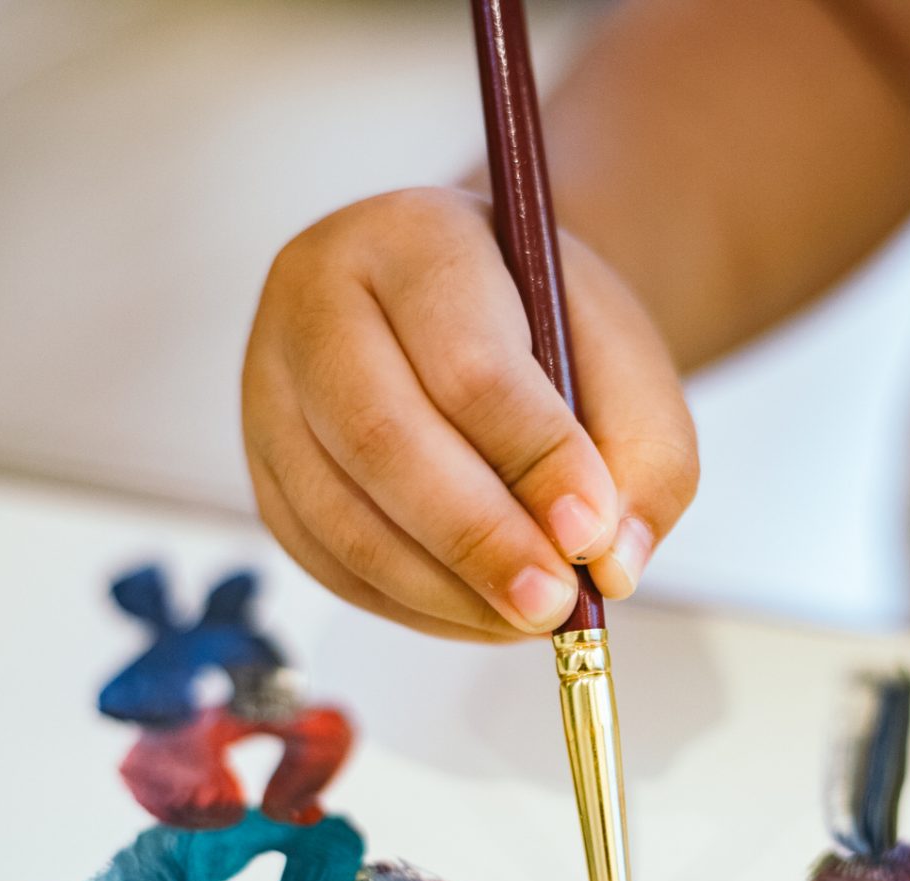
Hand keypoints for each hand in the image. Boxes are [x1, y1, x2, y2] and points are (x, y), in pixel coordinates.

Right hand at [242, 187, 696, 641]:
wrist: (488, 312)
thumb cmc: (556, 332)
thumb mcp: (628, 365)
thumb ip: (645, 458)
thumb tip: (612, 568)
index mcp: (414, 236)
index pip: (466, 362)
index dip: (532, 458)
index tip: (592, 533)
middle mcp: (315, 298)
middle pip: (381, 439)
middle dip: (479, 539)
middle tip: (556, 604)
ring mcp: (269, 387)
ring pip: (343, 516)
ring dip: (446, 590)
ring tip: (532, 614)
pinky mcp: (264, 470)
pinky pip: (327, 561)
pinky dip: (410, 604)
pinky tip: (480, 611)